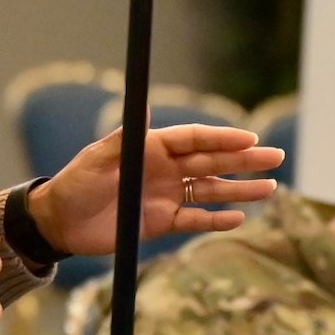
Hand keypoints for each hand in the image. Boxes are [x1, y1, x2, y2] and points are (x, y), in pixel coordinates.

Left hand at [29, 123, 283, 256]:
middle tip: (275, 158)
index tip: (249, 138)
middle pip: (211, 162)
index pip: (195, 139)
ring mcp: (165, 195)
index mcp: (151, 148)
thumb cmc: (74, 184)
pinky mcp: (161, 222)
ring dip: (239, 189)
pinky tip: (239, 217)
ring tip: (270, 188)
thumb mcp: (97, 160)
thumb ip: (124, 140)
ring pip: (210, 190)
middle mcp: (164, 169)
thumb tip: (148, 111)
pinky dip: (216, 220)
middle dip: (243, 160)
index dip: (222, 138)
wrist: (59, 223)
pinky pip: (195, 219)